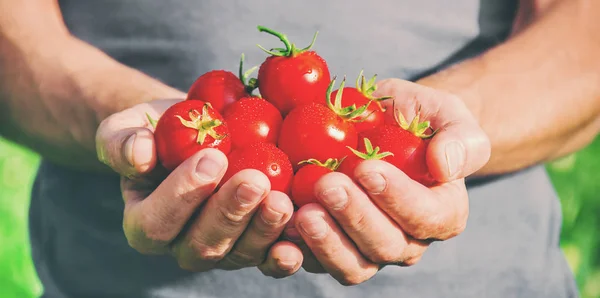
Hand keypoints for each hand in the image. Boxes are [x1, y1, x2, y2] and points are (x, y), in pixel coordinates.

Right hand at [95, 99, 303, 277]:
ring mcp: (224, 250)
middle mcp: (183, 245)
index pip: (157, 222)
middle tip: (255, 181)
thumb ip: (122, 141)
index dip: (183, 195)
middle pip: (204, 244)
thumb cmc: (161, 131)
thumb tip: (139, 155)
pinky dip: (287, 250)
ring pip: (241, 253)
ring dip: (263, 229)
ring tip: (281, 200)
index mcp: (146, 223)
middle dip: (231, 213)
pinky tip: (302, 234)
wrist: (198, 135)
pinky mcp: (255, 246)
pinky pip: (270, 258)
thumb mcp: (130, 126)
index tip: (212, 159)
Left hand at [284, 78, 490, 284]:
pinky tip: (280, 230)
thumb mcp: (447, 114)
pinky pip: (316, 261)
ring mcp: (367, 248)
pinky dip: (297, 251)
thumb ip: (461, 138)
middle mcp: (407, 240)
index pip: (427, 217)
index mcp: (442, 213)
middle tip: (328, 185)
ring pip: (353, 265)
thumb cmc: (417, 119)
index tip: (367, 168)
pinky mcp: (332, 247)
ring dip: (326, 242)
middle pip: (386, 246)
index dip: (397, 198)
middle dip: (355, 217)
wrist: (379, 125)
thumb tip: (445, 166)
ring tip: (303, 212)